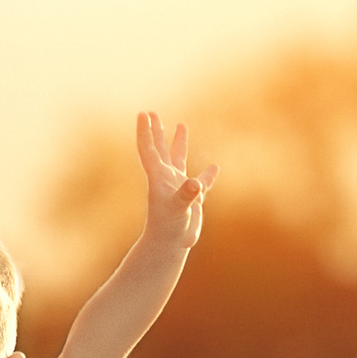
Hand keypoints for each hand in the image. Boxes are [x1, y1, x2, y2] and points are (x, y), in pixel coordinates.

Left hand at [137, 111, 216, 250]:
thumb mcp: (177, 209)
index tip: (143, 114)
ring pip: (178, 159)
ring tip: (180, 125)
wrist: (170, 245)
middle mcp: (167, 179)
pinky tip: (213, 167)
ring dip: (179, 142)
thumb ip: (186, 195)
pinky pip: (201, 182)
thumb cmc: (169, 228)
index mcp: (159, 177)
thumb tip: (196, 185)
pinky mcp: (192, 198)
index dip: (146, 132)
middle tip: (152, 112)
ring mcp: (179, 187)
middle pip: (160, 149)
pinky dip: (207, 174)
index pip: (150, 150)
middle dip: (156, 130)